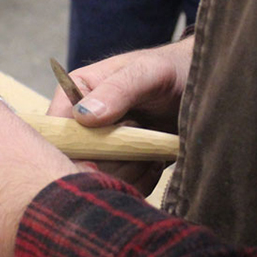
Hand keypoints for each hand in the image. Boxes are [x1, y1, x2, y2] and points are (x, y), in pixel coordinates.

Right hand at [48, 38, 192, 192]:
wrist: (201, 87)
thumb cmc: (171, 70)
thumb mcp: (147, 73)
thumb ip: (117, 90)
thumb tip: (83, 116)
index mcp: (74, 95)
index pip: (55, 131)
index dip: (72, 150)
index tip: (97, 162)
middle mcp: (82, 124)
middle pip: (75, 161)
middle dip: (108, 163)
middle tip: (138, 149)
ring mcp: (101, 148)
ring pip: (98, 179)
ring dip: (128, 172)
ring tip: (151, 152)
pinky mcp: (121, 166)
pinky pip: (120, 187)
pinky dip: (140, 181)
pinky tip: (156, 161)